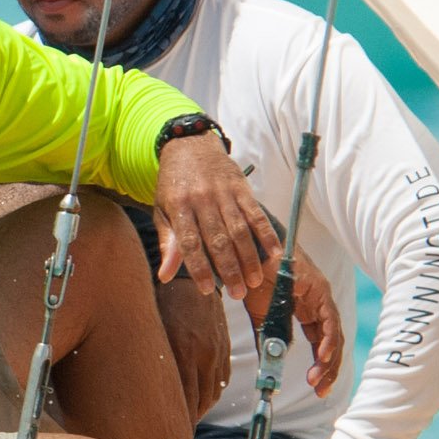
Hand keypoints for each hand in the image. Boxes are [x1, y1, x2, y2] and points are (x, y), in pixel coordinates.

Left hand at [153, 133, 280, 298]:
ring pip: (239, 230)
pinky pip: (256, 214)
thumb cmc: (173, 184)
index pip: (190, 243)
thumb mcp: (162, 210)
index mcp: (179, 208)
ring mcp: (224, 194)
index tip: (208, 290)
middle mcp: (203, 201)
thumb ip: (167, 242)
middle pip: (218, 240)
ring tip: (255, 280)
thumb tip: (165, 275)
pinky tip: (275, 253)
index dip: (199, 268)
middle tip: (239, 293)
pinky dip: (267, 234)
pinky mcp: (242, 188)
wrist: (189, 145)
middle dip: (229, 269)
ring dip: (249, 257)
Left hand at [153, 274, 230, 419]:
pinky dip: (211, 394)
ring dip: (200, 409)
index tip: (168, 433)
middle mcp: (204, 354)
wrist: (187, 280)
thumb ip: (149, 359)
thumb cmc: (158, 305)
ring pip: (213, 393)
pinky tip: (200, 400)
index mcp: (183, 351)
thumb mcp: (148, 331)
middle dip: (188, 420)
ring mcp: (217, 351)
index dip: (178, 420)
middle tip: (175, 433)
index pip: (185, 400)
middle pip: (200, 401)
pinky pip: (222, 380)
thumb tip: (135, 389)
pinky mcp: (225, 347)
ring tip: (186, 420)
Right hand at [240, 252, 346, 397]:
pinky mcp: (319, 290)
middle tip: (320, 390)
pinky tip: (322, 357)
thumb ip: (268, 341)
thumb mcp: (261, 319)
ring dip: (329, 360)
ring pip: (334, 334)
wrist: (248, 256)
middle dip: (327, 369)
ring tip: (319, 379)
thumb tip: (269, 367)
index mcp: (306, 311)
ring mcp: (321, 297)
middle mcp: (318, 305)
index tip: (315, 385)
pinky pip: (328, 320)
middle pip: (331, 342)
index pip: (320, 342)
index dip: (320, 365)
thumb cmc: (253, 281)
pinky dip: (327, 340)